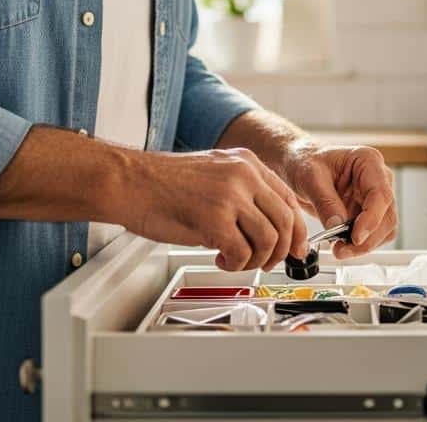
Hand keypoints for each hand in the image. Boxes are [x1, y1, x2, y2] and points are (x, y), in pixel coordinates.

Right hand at [124, 146, 309, 271]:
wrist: (130, 181)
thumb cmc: (163, 182)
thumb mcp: (213, 173)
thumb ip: (242, 191)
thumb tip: (267, 224)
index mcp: (245, 162)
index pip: (287, 198)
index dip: (296, 229)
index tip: (295, 247)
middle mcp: (243, 175)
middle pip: (285, 220)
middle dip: (280, 250)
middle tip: (266, 263)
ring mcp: (230, 195)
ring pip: (268, 240)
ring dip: (255, 260)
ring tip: (235, 259)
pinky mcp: (214, 219)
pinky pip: (242, 253)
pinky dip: (235, 264)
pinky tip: (219, 257)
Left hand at [283, 141, 396, 258]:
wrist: (297, 164)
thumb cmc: (304, 160)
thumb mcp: (309, 177)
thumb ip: (325, 201)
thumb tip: (338, 226)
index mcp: (367, 161)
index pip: (380, 194)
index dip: (371, 219)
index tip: (355, 237)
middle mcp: (377, 178)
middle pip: (387, 216)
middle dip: (367, 238)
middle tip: (341, 249)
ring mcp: (374, 197)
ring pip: (384, 229)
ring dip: (364, 245)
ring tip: (339, 249)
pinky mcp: (367, 212)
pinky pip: (374, 235)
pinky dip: (360, 245)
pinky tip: (341, 245)